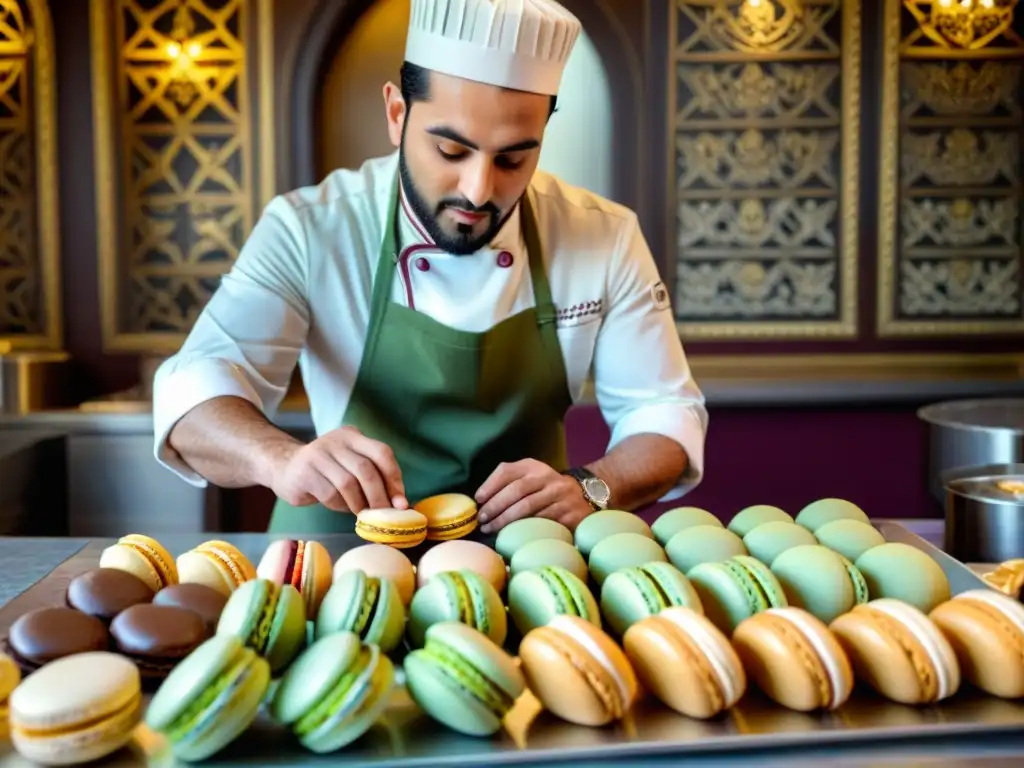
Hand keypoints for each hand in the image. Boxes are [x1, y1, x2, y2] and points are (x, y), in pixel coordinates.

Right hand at [269, 426, 406, 513]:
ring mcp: (317, 455)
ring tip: (362, 513)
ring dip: (359, 504)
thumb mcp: (351, 464)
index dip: (394, 478)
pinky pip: (330, 494)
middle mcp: (336, 441)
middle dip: (379, 496)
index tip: (400, 501)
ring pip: (348, 483)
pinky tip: (341, 507)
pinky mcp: (304, 473)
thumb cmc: (327, 471)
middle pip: (366, 469)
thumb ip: (374, 477)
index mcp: (352, 435)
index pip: (382, 452)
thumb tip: (401, 504)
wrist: (285, 468)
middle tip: (384, 514)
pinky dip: (341, 506)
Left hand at [475, 459, 592, 533]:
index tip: (478, 500)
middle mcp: (547, 477)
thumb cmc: (545, 489)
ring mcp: (560, 494)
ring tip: (491, 529)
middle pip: (517, 490)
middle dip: (496, 506)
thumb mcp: (530, 477)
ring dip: (506, 520)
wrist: (583, 496)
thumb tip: (481, 500)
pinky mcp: (569, 512)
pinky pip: (543, 521)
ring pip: (528, 507)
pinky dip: (525, 529)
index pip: (507, 471)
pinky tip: (513, 535)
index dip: (490, 485)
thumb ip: (508, 482)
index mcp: (533, 467)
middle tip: (482, 519)